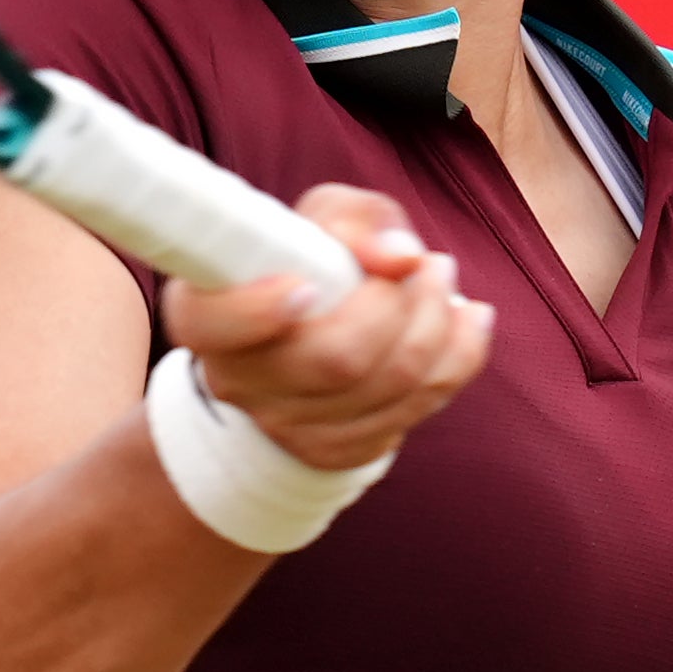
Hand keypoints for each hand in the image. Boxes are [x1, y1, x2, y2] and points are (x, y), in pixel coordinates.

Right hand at [160, 185, 493, 471]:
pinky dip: (457, 360)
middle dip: (405, 305)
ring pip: (391, 387)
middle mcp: (238, 380)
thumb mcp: (321, 219)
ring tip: (444, 281)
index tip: (305, 285)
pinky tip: (464, 323)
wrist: (310, 332)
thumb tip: (400, 256)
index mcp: (207, 315)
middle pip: (338, 359)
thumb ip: (356, 220)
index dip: (260, 310)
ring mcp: (285, 427)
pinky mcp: (335, 452)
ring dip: (440, 326)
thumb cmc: (311, 260)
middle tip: (429, 264)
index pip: (217, 325)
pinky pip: (417, 411)